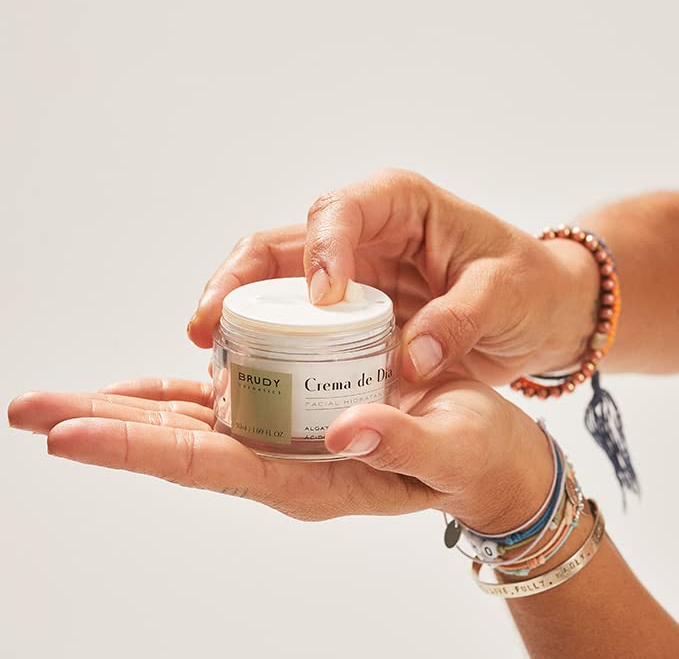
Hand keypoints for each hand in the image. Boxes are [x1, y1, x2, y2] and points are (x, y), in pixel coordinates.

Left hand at [7, 376, 551, 528]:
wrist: (490, 459)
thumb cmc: (477, 456)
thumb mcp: (453, 447)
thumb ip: (404, 443)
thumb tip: (351, 432)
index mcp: (313, 479)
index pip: (209, 463)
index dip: (138, 447)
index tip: (69, 434)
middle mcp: (285, 465)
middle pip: (179, 444)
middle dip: (104, 426)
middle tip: (31, 410)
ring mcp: (286, 445)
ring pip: (191, 427)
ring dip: (127, 411)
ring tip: (65, 401)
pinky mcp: (297, 421)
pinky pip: (223, 411)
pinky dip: (178, 397)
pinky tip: (148, 387)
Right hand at [188, 169, 599, 384]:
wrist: (535, 312)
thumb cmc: (526, 285)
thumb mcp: (505, 295)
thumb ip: (460, 321)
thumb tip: (411, 359)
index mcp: (399, 205)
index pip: (341, 210)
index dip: (321, 250)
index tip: (322, 298)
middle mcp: (362, 234)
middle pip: (281, 243)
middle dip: (237, 279)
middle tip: (207, 322)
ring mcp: (347, 274)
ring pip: (272, 282)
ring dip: (236, 311)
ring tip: (207, 348)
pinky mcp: (344, 313)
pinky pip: (292, 321)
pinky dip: (264, 340)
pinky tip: (242, 367)